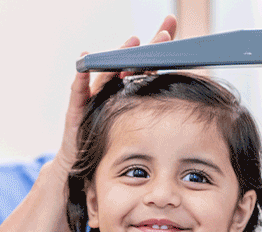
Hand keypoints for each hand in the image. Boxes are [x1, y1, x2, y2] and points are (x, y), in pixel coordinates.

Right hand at [54, 15, 177, 174]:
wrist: (79, 171)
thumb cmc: (107, 152)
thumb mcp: (134, 136)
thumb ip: (153, 125)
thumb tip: (185, 115)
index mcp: (125, 96)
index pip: (143, 68)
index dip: (156, 50)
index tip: (171, 31)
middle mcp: (109, 93)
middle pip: (127, 65)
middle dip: (145, 47)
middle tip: (164, 33)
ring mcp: (92, 100)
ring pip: (107, 74)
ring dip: (119, 57)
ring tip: (133, 41)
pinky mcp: (76, 113)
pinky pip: (78, 94)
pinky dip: (81, 78)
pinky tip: (84, 62)